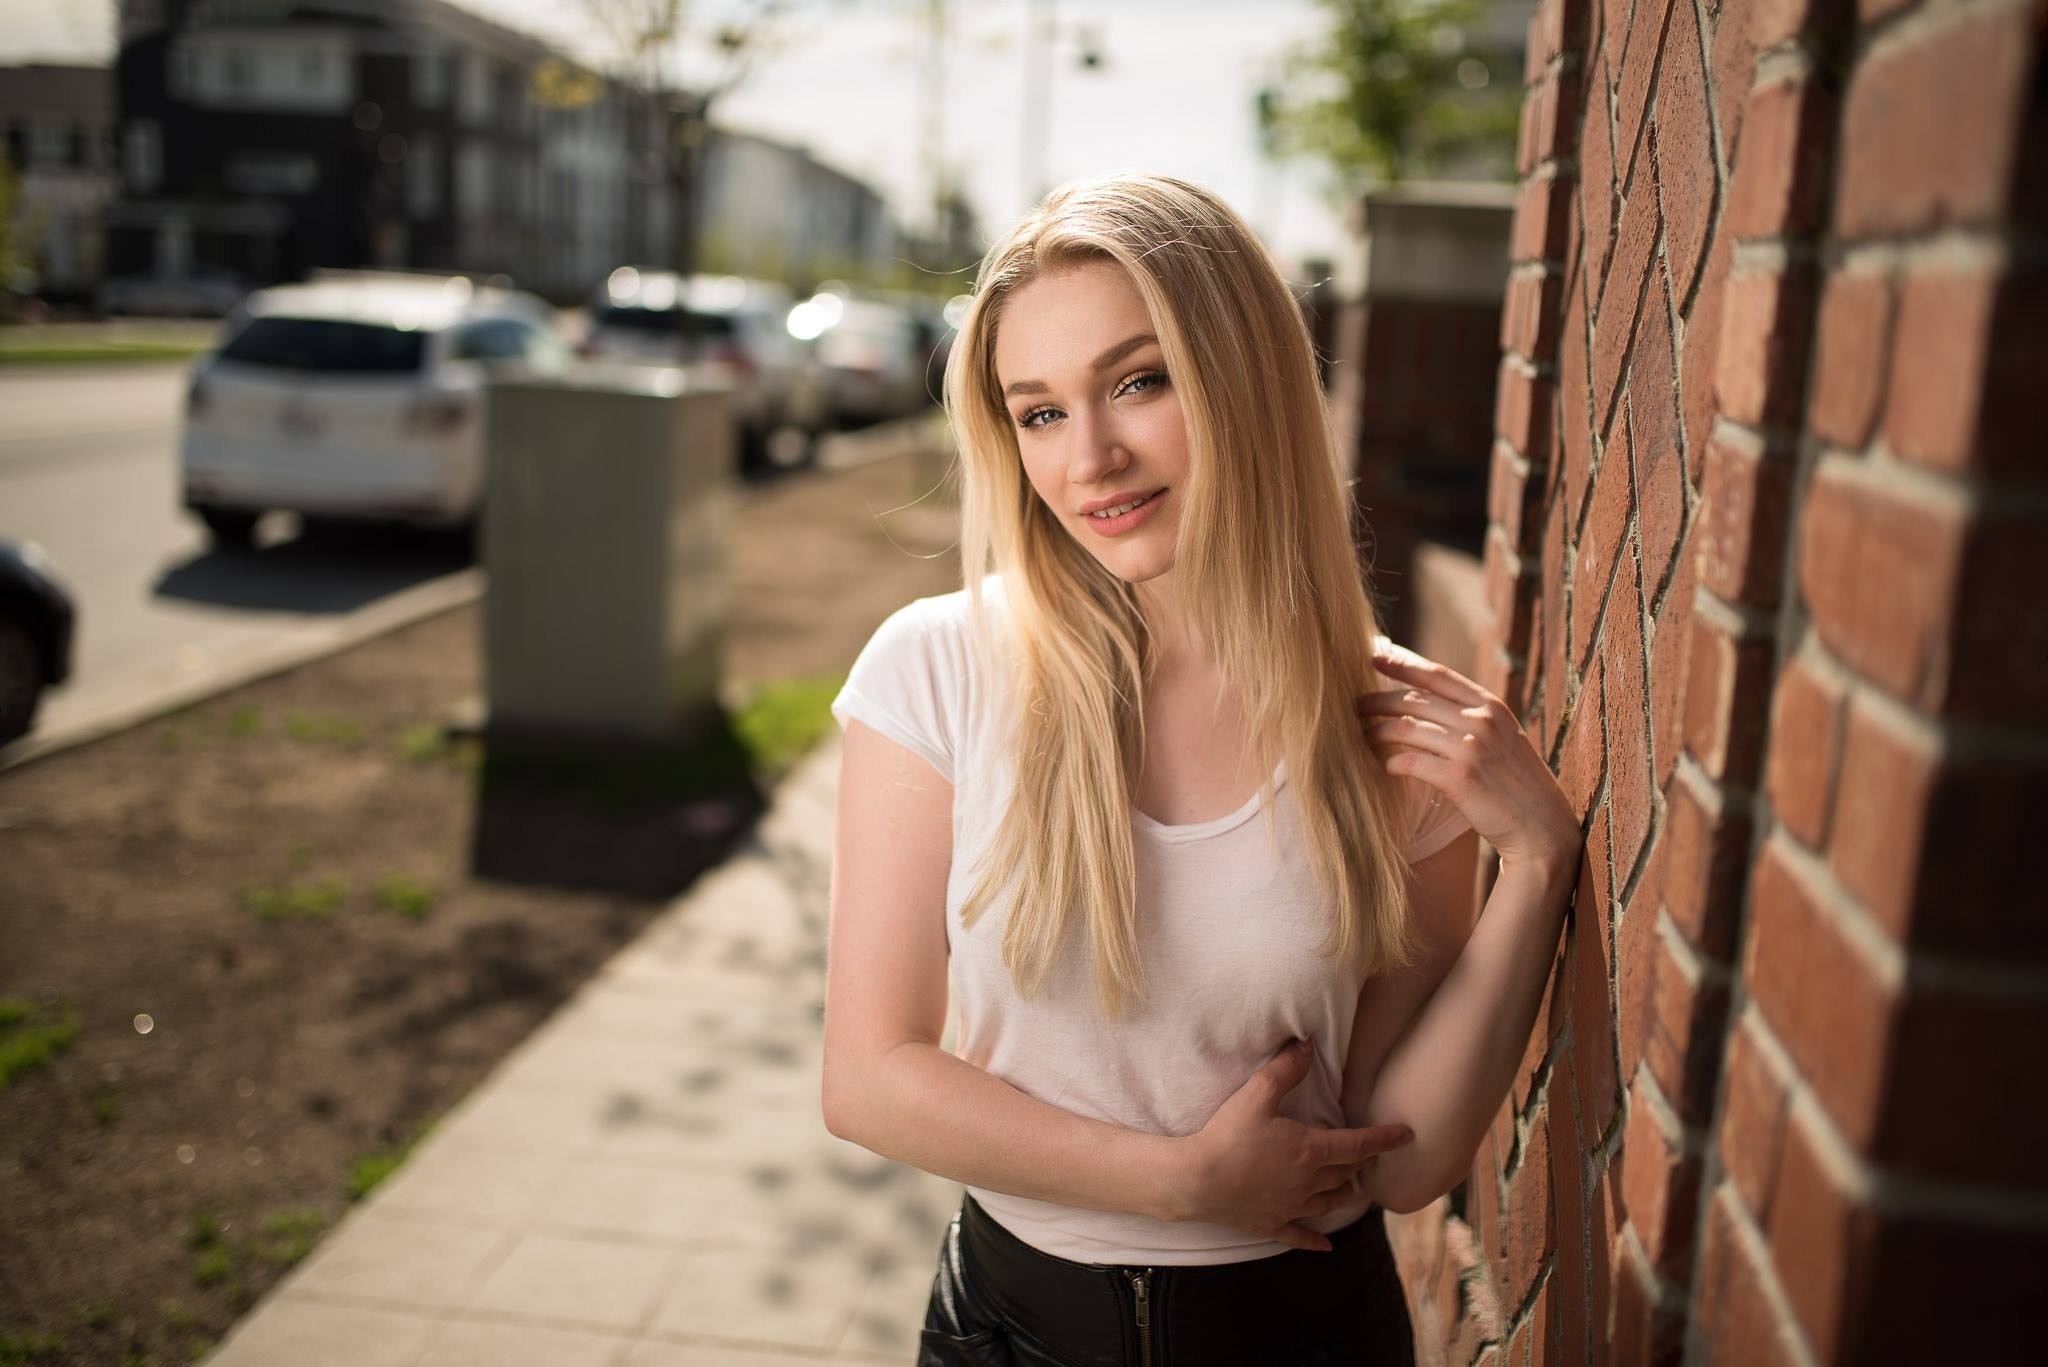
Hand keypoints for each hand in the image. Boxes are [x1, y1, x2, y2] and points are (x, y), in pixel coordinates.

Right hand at [1174, 1038, 1414, 1251]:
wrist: (1195, 1180)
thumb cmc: (1227, 1135)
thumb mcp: (1256, 1095)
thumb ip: (1285, 1070)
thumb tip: (1307, 1046)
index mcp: (1310, 1151)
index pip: (1358, 1145)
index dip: (1384, 1139)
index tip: (1407, 1135)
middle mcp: (1308, 1183)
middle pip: (1346, 1174)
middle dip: (1361, 1163)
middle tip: (1368, 1155)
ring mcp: (1291, 1207)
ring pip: (1330, 1203)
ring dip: (1345, 1194)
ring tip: (1353, 1188)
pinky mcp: (1271, 1224)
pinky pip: (1300, 1236)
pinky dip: (1316, 1240)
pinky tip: (1327, 1246)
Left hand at [1358, 638, 1581, 872]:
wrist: (1541, 827)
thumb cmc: (1516, 783)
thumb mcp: (1502, 738)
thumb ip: (1472, 717)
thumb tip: (1427, 701)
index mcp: (1491, 706)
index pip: (1437, 674)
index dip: (1402, 663)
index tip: (1374, 655)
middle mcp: (1481, 721)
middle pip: (1414, 699)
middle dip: (1377, 699)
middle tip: (1352, 704)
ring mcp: (1471, 748)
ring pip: (1406, 728)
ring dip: (1376, 731)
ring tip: (1360, 736)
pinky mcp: (1460, 779)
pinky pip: (1410, 762)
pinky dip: (1392, 763)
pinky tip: (1385, 767)